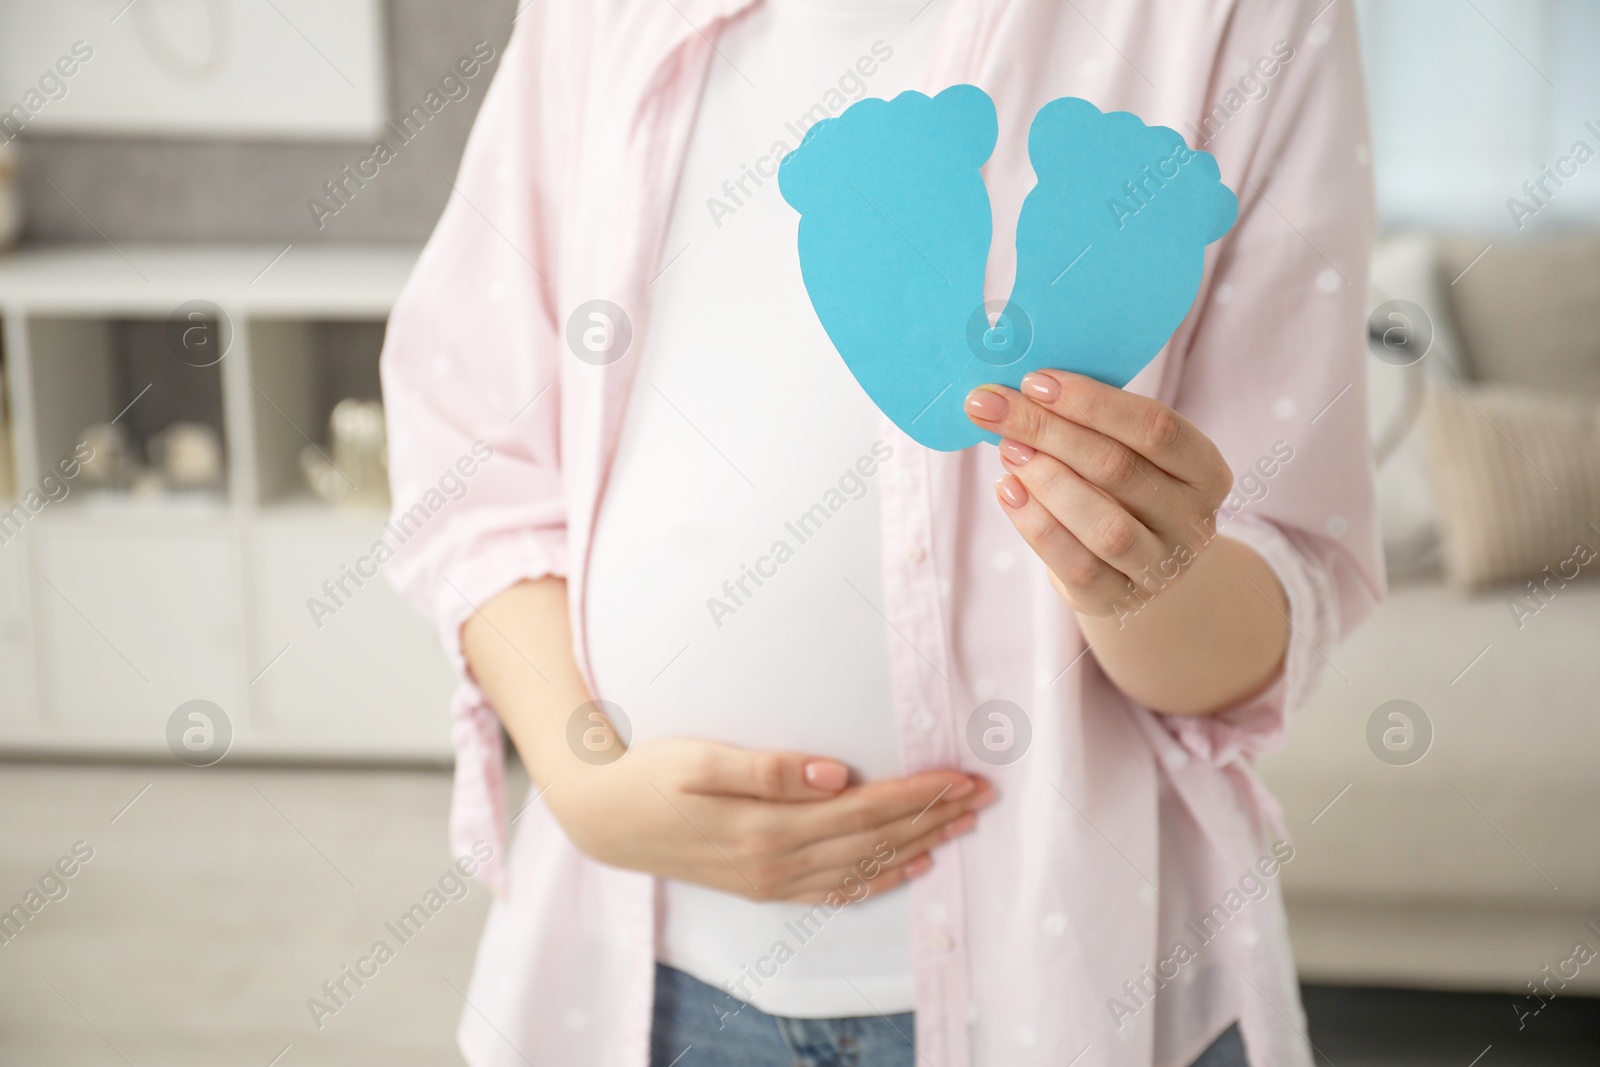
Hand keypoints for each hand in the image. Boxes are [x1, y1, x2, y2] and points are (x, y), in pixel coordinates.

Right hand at [546, 735, 992, 903]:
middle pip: (874, 839)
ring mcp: (772, 882)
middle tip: (983, 796)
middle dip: (933, 816)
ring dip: (917, 844)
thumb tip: (832, 773)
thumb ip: (766, 768)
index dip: (917, 793)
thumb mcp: (698, 760)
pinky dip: (879, 879)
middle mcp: (777, 863)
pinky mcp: (764, 887)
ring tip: (962, 825)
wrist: (604, 818)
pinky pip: (836, 891)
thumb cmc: (650, 774)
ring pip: (863, 866)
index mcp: (768, 828)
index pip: (864, 809)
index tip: (961, 776)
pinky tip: (909, 867)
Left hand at [964, 369, 1233, 620]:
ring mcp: (1160, 566)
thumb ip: (1093, 424)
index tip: (1036, 381)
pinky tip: (1007, 490)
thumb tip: (1023, 390)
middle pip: (1120, 468)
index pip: (1156, 428)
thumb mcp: (1130, 454)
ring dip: (1047, 480)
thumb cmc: (1125, 493)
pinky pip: (1077, 564)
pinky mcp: (1118, 599)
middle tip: (995, 406)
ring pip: (1105, 524)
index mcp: (1205, 471)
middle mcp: (1192, 521)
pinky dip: (1037, 525)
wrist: (1138, 571)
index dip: (1094, 402)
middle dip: (1049, 431)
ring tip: (1006, 448)